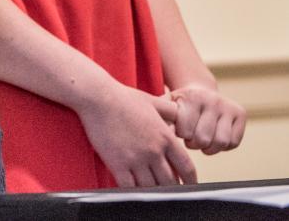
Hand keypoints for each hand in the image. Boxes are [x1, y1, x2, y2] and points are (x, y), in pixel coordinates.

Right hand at [77, 81, 196, 186]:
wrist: (97, 97)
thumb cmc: (123, 97)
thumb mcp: (153, 101)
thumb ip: (171, 111)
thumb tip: (180, 114)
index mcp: (165, 137)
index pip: (186, 167)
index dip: (191, 180)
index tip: (189, 185)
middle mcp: (154, 151)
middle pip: (170, 181)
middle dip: (172, 188)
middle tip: (169, 190)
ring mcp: (135, 159)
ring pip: (151, 187)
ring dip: (152, 190)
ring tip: (151, 191)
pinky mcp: (117, 164)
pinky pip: (129, 186)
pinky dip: (133, 190)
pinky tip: (132, 188)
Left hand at [170, 82, 246, 153]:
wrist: (200, 91)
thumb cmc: (180, 104)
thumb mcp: (168, 106)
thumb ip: (163, 118)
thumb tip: (166, 133)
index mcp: (191, 97)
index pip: (185, 131)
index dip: (181, 136)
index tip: (179, 131)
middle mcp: (212, 100)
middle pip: (203, 139)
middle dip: (194, 144)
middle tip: (190, 140)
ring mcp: (228, 106)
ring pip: (221, 142)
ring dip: (209, 148)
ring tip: (201, 142)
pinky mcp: (240, 114)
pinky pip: (233, 142)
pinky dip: (223, 147)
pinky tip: (214, 139)